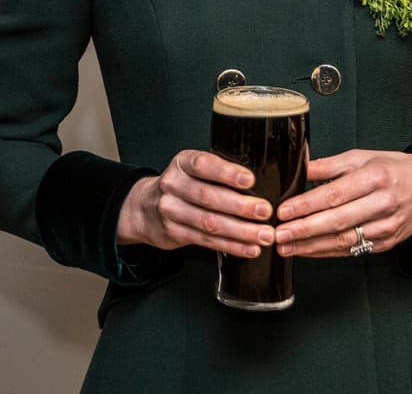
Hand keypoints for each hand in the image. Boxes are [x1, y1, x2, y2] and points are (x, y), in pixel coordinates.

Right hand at [116, 150, 275, 257]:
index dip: (226, 172)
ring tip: (264, 234)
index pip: (202, 165)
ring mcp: (171, 210)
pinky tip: (249, 248)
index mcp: (181, 163)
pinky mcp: (175, 232)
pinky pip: (207, 241)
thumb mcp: (192, 171)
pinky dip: (232, 246)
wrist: (146, 208)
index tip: (250, 180)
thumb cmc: (181, 186)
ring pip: (209, 222)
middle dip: (240, 206)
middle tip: (265, 211)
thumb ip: (217, 174)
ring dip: (241, 231)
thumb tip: (258, 186)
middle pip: (208, 196)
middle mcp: (173, 185)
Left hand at [273, 149, 411, 257]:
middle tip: (278, 234)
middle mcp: (383, 204)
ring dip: (311, 246)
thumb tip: (297, 166)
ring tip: (286, 247)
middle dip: (304, 230)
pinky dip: (328, 252)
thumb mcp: (361, 157)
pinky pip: (353, 250)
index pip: (335, 194)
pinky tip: (308, 251)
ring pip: (344, 240)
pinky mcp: (387, 243)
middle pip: (338, 221)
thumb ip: (328, 165)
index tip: (283, 210)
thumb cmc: (393, 169)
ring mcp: (387, 227)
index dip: (306, 205)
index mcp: (375, 178)